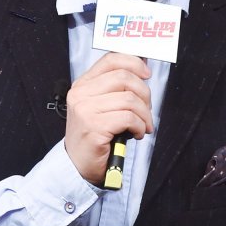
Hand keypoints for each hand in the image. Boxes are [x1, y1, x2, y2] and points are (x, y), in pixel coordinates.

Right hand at [64, 53, 152, 184]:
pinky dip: (139, 126)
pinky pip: (128, 118)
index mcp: (83, 85)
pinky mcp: (94, 127)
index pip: (111, 60)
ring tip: (143, 125)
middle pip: (124, 78)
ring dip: (144, 115)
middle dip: (144, 94)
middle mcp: (81, 94)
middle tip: (147, 109)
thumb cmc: (94, 135)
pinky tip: (136, 133)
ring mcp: (86, 110)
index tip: (146, 74)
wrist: (78, 165)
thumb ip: (116, 88)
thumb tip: (142, 69)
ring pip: (129, 99)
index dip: (134, 63)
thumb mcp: (100, 106)